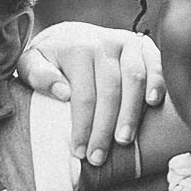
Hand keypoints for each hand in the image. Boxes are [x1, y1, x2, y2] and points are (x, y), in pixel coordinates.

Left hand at [15, 23, 163, 165]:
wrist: (71, 33)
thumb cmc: (51, 57)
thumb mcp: (32, 61)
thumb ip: (37, 74)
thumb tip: (63, 92)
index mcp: (77, 48)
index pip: (83, 95)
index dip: (82, 126)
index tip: (79, 152)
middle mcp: (104, 43)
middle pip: (109, 91)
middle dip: (105, 128)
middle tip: (99, 157)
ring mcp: (127, 42)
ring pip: (134, 79)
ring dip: (131, 113)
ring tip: (124, 141)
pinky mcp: (144, 45)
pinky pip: (156, 64)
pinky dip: (158, 83)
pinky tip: (154, 104)